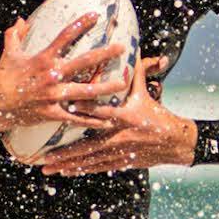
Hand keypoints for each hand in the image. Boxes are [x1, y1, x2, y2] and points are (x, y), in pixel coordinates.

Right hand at [0, 7, 117, 130]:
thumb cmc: (2, 77)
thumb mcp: (9, 53)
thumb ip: (15, 34)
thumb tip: (20, 19)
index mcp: (43, 58)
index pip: (65, 36)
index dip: (81, 24)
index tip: (96, 16)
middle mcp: (52, 75)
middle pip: (84, 62)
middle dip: (105, 54)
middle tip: (122, 48)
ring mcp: (53, 95)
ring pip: (86, 91)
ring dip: (107, 87)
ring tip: (124, 83)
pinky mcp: (52, 113)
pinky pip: (76, 117)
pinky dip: (93, 119)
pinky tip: (108, 119)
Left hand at [33, 81, 199, 174]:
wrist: (175, 142)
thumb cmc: (158, 115)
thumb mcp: (146, 92)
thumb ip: (136, 72)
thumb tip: (133, 46)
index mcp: (126, 117)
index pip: (103, 111)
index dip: (86, 108)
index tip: (67, 104)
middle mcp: (119, 137)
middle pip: (88, 145)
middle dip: (65, 152)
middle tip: (44, 155)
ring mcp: (118, 152)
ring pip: (88, 160)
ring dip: (67, 164)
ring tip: (47, 167)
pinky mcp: (120, 161)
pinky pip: (96, 167)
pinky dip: (79, 169)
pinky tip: (64, 172)